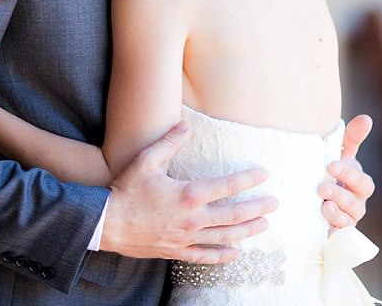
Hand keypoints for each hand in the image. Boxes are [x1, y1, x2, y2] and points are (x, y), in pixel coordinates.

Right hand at [101, 121, 278, 262]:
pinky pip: (205, 257)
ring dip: (247, 231)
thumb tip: (186, 125)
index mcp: (189, 195)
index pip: (228, 186)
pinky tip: (236, 254)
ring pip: (225, 237)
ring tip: (264, 225)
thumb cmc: (126, 190)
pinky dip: (223, 256)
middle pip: (234, 214)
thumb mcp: (146, 161)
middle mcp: (192, 219)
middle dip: (257, 208)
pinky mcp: (176, 252)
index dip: (249, 179)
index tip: (265, 174)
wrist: (106, 224)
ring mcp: (186, 238)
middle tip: (275, 204)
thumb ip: (169, 142)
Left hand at [319, 114, 374, 231]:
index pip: (361, 180)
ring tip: (323, 206)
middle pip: (356, 202)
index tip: (331, 165)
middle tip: (322, 188)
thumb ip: (351, 138)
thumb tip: (366, 119)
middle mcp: (356, 203)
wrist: (312, 200)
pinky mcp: (336, 234)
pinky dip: (334, 236)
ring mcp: (347, 220)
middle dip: (340, 194)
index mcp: (357, 183)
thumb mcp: (338, 155)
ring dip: (336, 213)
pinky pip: (339, 238)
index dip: (349, 174)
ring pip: (348, 220)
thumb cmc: (329, 173)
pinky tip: (326, 233)